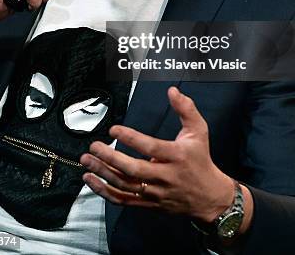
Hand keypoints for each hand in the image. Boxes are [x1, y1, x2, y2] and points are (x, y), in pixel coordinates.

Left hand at [81, 87, 235, 221]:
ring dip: (103, 173)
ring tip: (86, 160)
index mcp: (176, 156)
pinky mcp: (148, 203)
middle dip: (111, 158)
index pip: (150, 147)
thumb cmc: (200, 159)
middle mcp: (165, 176)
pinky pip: (123, 200)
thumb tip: (172, 91)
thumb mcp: (199, 131)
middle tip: (94, 146)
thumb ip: (186, 109)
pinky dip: (104, 191)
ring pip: (125, 185)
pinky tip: (91, 179)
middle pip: (134, 170)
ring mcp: (155, 192)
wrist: (208, 196)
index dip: (131, 138)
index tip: (114, 128)